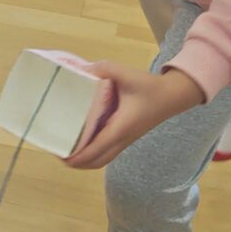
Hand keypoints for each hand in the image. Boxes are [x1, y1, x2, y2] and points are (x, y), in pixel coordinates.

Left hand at [64, 65, 206, 170]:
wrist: (173, 96)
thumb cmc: (151, 87)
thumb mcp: (127, 74)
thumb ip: (105, 69)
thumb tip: (82, 69)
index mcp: (121, 127)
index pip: (96, 149)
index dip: (77, 156)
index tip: (60, 155)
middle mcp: (122, 138)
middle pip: (97, 162)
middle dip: (76, 162)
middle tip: (56, 152)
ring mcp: (125, 140)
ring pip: (102, 159)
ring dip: (83, 160)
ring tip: (64, 150)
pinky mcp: (126, 137)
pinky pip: (106, 152)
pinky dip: (91, 153)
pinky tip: (80, 142)